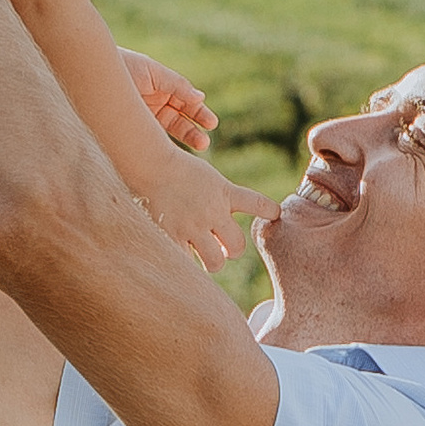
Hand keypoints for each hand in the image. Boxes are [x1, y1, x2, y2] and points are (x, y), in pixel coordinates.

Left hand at [120, 48, 214, 152]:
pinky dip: (160, 145)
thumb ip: (175, 85)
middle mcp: (155, 102)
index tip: (211, 123)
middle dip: (192, 130)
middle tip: (204, 142)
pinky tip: (170, 154)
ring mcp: (143, 116)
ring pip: (167, 130)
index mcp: (162, 86)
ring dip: (181, 139)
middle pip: (179, 119)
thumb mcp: (152, 71)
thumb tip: (200, 97)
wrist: (89, 71)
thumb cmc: (122, 66)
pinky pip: (149, 138)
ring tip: (196, 148)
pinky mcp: (131, 126)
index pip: (186, 102)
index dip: (198, 113)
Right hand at [143, 141, 276, 273]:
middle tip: (224, 249)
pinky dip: (187, 262)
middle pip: (237, 246)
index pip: (256, 204)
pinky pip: (186, 261)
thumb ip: (222, 196)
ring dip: (213, 262)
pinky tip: (184, 257)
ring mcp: (193, 225)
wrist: (149, 163)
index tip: (275, 214)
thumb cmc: (175, 167)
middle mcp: (212, 211)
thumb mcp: (207, 177)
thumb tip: (226, 226)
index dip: (269, 211)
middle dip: (232, 250)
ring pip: (215, 262)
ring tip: (207, 258)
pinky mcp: (172, 234)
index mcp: (224, 193)